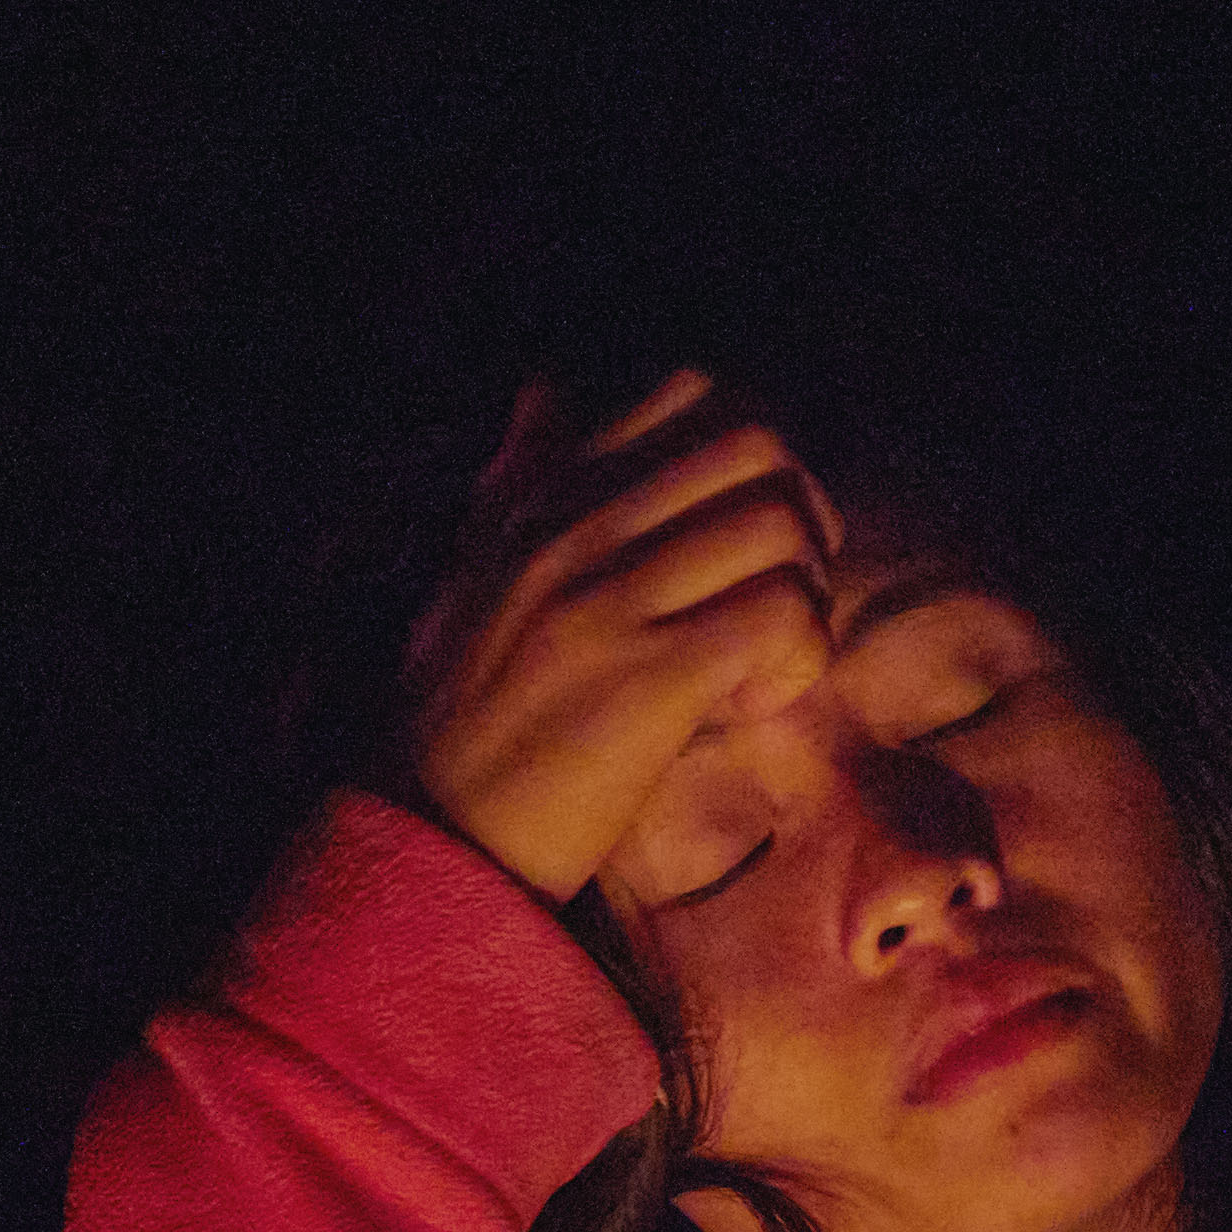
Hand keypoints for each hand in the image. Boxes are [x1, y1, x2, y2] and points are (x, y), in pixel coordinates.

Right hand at [392, 370, 841, 907]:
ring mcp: (612, 602)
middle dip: (802, 514)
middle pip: (759, 444)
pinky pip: (784, 616)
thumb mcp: (470, 579)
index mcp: (543, 502)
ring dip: (805, 591)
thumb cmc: (459, 726)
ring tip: (759, 658)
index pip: (690, 391)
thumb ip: (516, 482)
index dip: (752, 452)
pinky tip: (744, 704)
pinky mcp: (650, 678)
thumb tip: (547, 389)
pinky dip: (796, 659)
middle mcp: (576, 533)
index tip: (741, 531)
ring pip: (783, 524)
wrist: (426, 842)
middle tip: (779, 593)